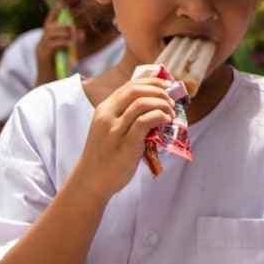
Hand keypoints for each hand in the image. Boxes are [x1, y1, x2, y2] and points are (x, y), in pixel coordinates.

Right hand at [34, 12, 77, 84]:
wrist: (48, 86)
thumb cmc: (59, 70)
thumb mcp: (67, 54)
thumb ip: (72, 43)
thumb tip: (82, 34)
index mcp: (46, 39)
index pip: (49, 20)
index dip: (56, 11)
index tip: (63, 1)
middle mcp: (41, 42)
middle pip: (50, 25)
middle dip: (65, 25)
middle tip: (78, 31)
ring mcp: (40, 48)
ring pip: (51, 33)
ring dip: (66, 34)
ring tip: (78, 39)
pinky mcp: (42, 56)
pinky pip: (53, 44)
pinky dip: (64, 43)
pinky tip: (72, 47)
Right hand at [71, 72, 175, 203]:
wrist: (90, 181)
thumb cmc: (105, 155)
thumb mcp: (110, 128)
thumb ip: (126, 114)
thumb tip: (156, 102)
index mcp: (104, 109)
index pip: (130, 85)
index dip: (153, 81)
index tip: (168, 85)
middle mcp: (107, 116)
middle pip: (136, 90)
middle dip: (160, 90)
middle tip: (172, 100)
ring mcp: (114, 130)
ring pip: (142, 103)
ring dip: (163, 104)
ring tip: (171, 113)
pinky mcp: (125, 144)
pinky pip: (145, 121)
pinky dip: (160, 116)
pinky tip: (166, 121)